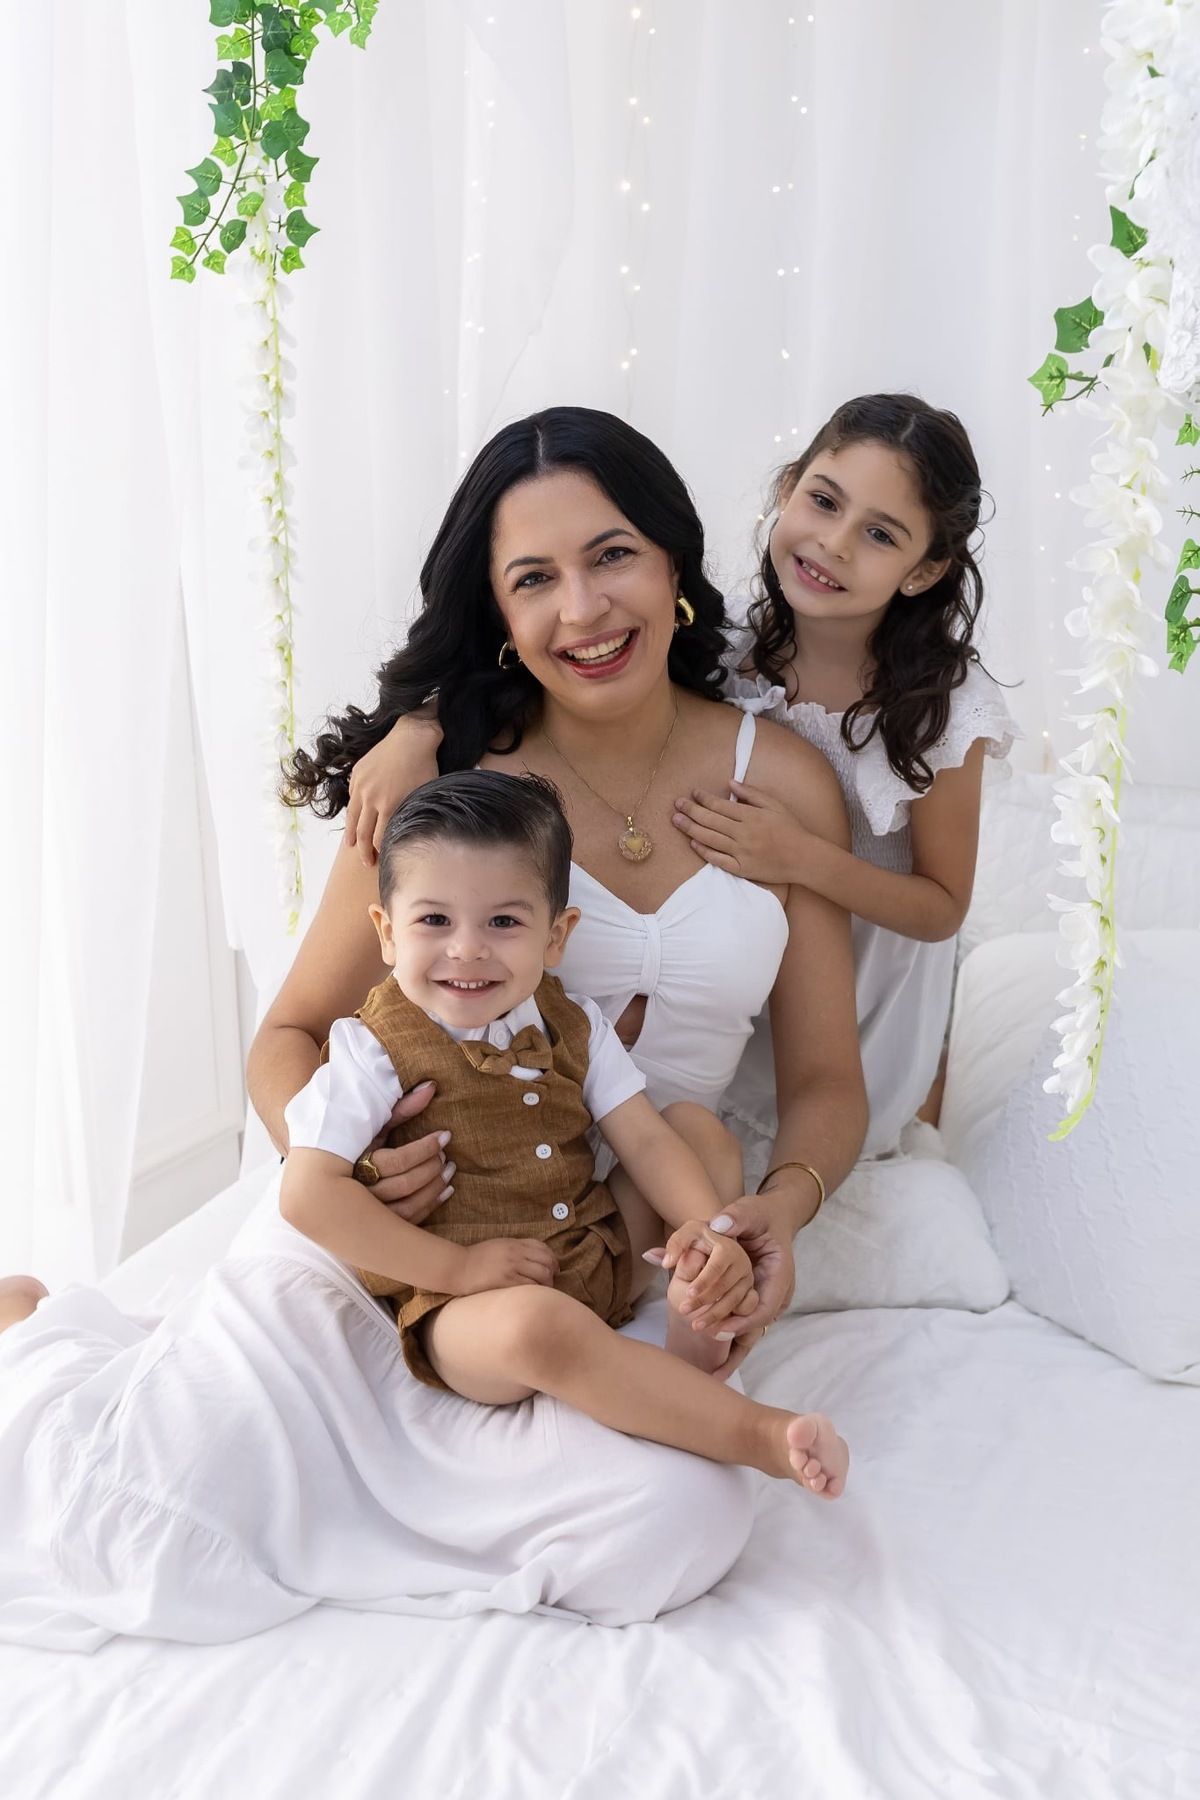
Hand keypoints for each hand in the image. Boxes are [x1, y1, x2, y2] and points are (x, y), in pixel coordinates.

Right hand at [344, 706, 442, 866]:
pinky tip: (354, 819)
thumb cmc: (424, 766)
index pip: (380, 838)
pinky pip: (352, 798)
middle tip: (366, 863)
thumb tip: (409, 835)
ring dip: (351, 835)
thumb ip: (413, 816)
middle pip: (364, 833)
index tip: (381, 861)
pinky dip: (353, 810)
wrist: (412, 737)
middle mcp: (372, 798)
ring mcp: (362, 785)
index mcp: (390, 806)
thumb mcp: (424, 795)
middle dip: (364, 851)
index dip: (380, 852)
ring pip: (352, 817)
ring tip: (350, 846)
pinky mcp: (358, 774)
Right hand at [364, 1082, 452, 1224]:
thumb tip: (432, 1087)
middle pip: (404, 1185)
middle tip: (445, 1155)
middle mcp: (358, 1193)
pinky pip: (408, 1221)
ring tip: (449, 1170)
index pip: (396, 1161)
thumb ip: (401, 1107)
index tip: (445, 1136)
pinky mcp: (378, 1227)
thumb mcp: (374, 1125)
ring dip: (434, 1188)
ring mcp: (366, 1215)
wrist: (326, 1179)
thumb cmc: (356, 1144)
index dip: (425, 1148)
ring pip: (408, 1208)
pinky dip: (431, 1206)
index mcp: (354, 1164)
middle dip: (431, 1168)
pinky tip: (446, 1191)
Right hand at [455, 1237, 558, 1295]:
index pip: (542, 1247)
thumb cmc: (476, 1259)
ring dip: (547, 1283)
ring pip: (542, 1273)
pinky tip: (534, 1295)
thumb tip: (533, 1257)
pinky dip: (537, 1290)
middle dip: (552, 1271)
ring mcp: (512, 1267)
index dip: (552, 1258)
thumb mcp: (498, 1245)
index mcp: (514, 1243)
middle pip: (546, 1260)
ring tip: (544, 1289)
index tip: (554, 1267)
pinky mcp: (506, 1282)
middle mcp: (516, 1253)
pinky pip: (530, 1286)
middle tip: (551, 1280)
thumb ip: (516, 1248)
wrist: (458, 1267)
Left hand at [658, 1221, 756, 1331]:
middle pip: (724, 1287)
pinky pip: (745, 1310)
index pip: (716, 1267)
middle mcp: (742, 1262)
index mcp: (727, 1247)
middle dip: (704, 1302)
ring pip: (734, 1301)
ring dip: (714, 1316)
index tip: (688, 1293)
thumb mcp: (688, 1235)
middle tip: (683, 1311)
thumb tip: (666, 1262)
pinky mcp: (751, 1290)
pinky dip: (731, 1322)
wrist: (716, 1246)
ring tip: (695, 1326)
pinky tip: (716, 1331)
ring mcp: (748, 1278)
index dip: (703, 1282)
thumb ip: (675, 1244)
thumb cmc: (698, 1239)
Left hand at [672, 779, 811, 884]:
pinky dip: (704, 851)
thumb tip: (730, 783)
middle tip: (677, 804)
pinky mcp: (742, 869)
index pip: (721, 805)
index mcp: (751, 816)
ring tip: (677, 820)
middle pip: (710, 820)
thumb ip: (752, 794)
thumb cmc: (791, 829)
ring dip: (691, 828)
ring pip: (710, 839)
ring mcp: (742, 853)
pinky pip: (718, 860)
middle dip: (691, 810)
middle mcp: (744, 834)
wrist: (804, 858)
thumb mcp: (775, 805)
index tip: (693, 793)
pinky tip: (693, 843)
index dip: (704, 799)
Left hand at [703, 1194, 797, 1373]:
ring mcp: (765, 1294)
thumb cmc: (761, 1215)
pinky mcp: (753, 1294)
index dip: (743, 1321)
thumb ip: (737, 1217)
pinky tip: (703, 1325)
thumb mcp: (751, 1211)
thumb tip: (719, 1225)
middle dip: (726, 1327)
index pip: (765, 1308)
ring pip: (747, 1321)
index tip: (719, 1327)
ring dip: (723, 1327)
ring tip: (696, 1328)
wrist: (770, 1217)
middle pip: (753, 1320)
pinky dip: (724, 1321)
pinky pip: (741, 1314)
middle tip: (697, 1327)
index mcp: (781, 1273)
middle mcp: (776, 1290)